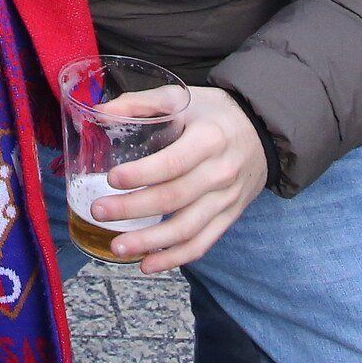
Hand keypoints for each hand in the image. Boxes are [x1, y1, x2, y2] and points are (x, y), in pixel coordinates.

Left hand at [96, 87, 268, 272]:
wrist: (261, 133)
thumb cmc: (213, 114)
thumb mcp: (182, 98)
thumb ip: (141, 103)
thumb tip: (100, 112)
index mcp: (209, 138)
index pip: (173, 162)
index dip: (142, 174)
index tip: (112, 179)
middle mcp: (220, 172)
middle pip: (174, 198)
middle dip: (133, 208)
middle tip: (100, 211)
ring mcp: (226, 199)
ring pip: (187, 229)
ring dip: (150, 242)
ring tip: (117, 246)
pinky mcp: (228, 217)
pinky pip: (202, 243)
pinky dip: (174, 258)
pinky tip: (147, 264)